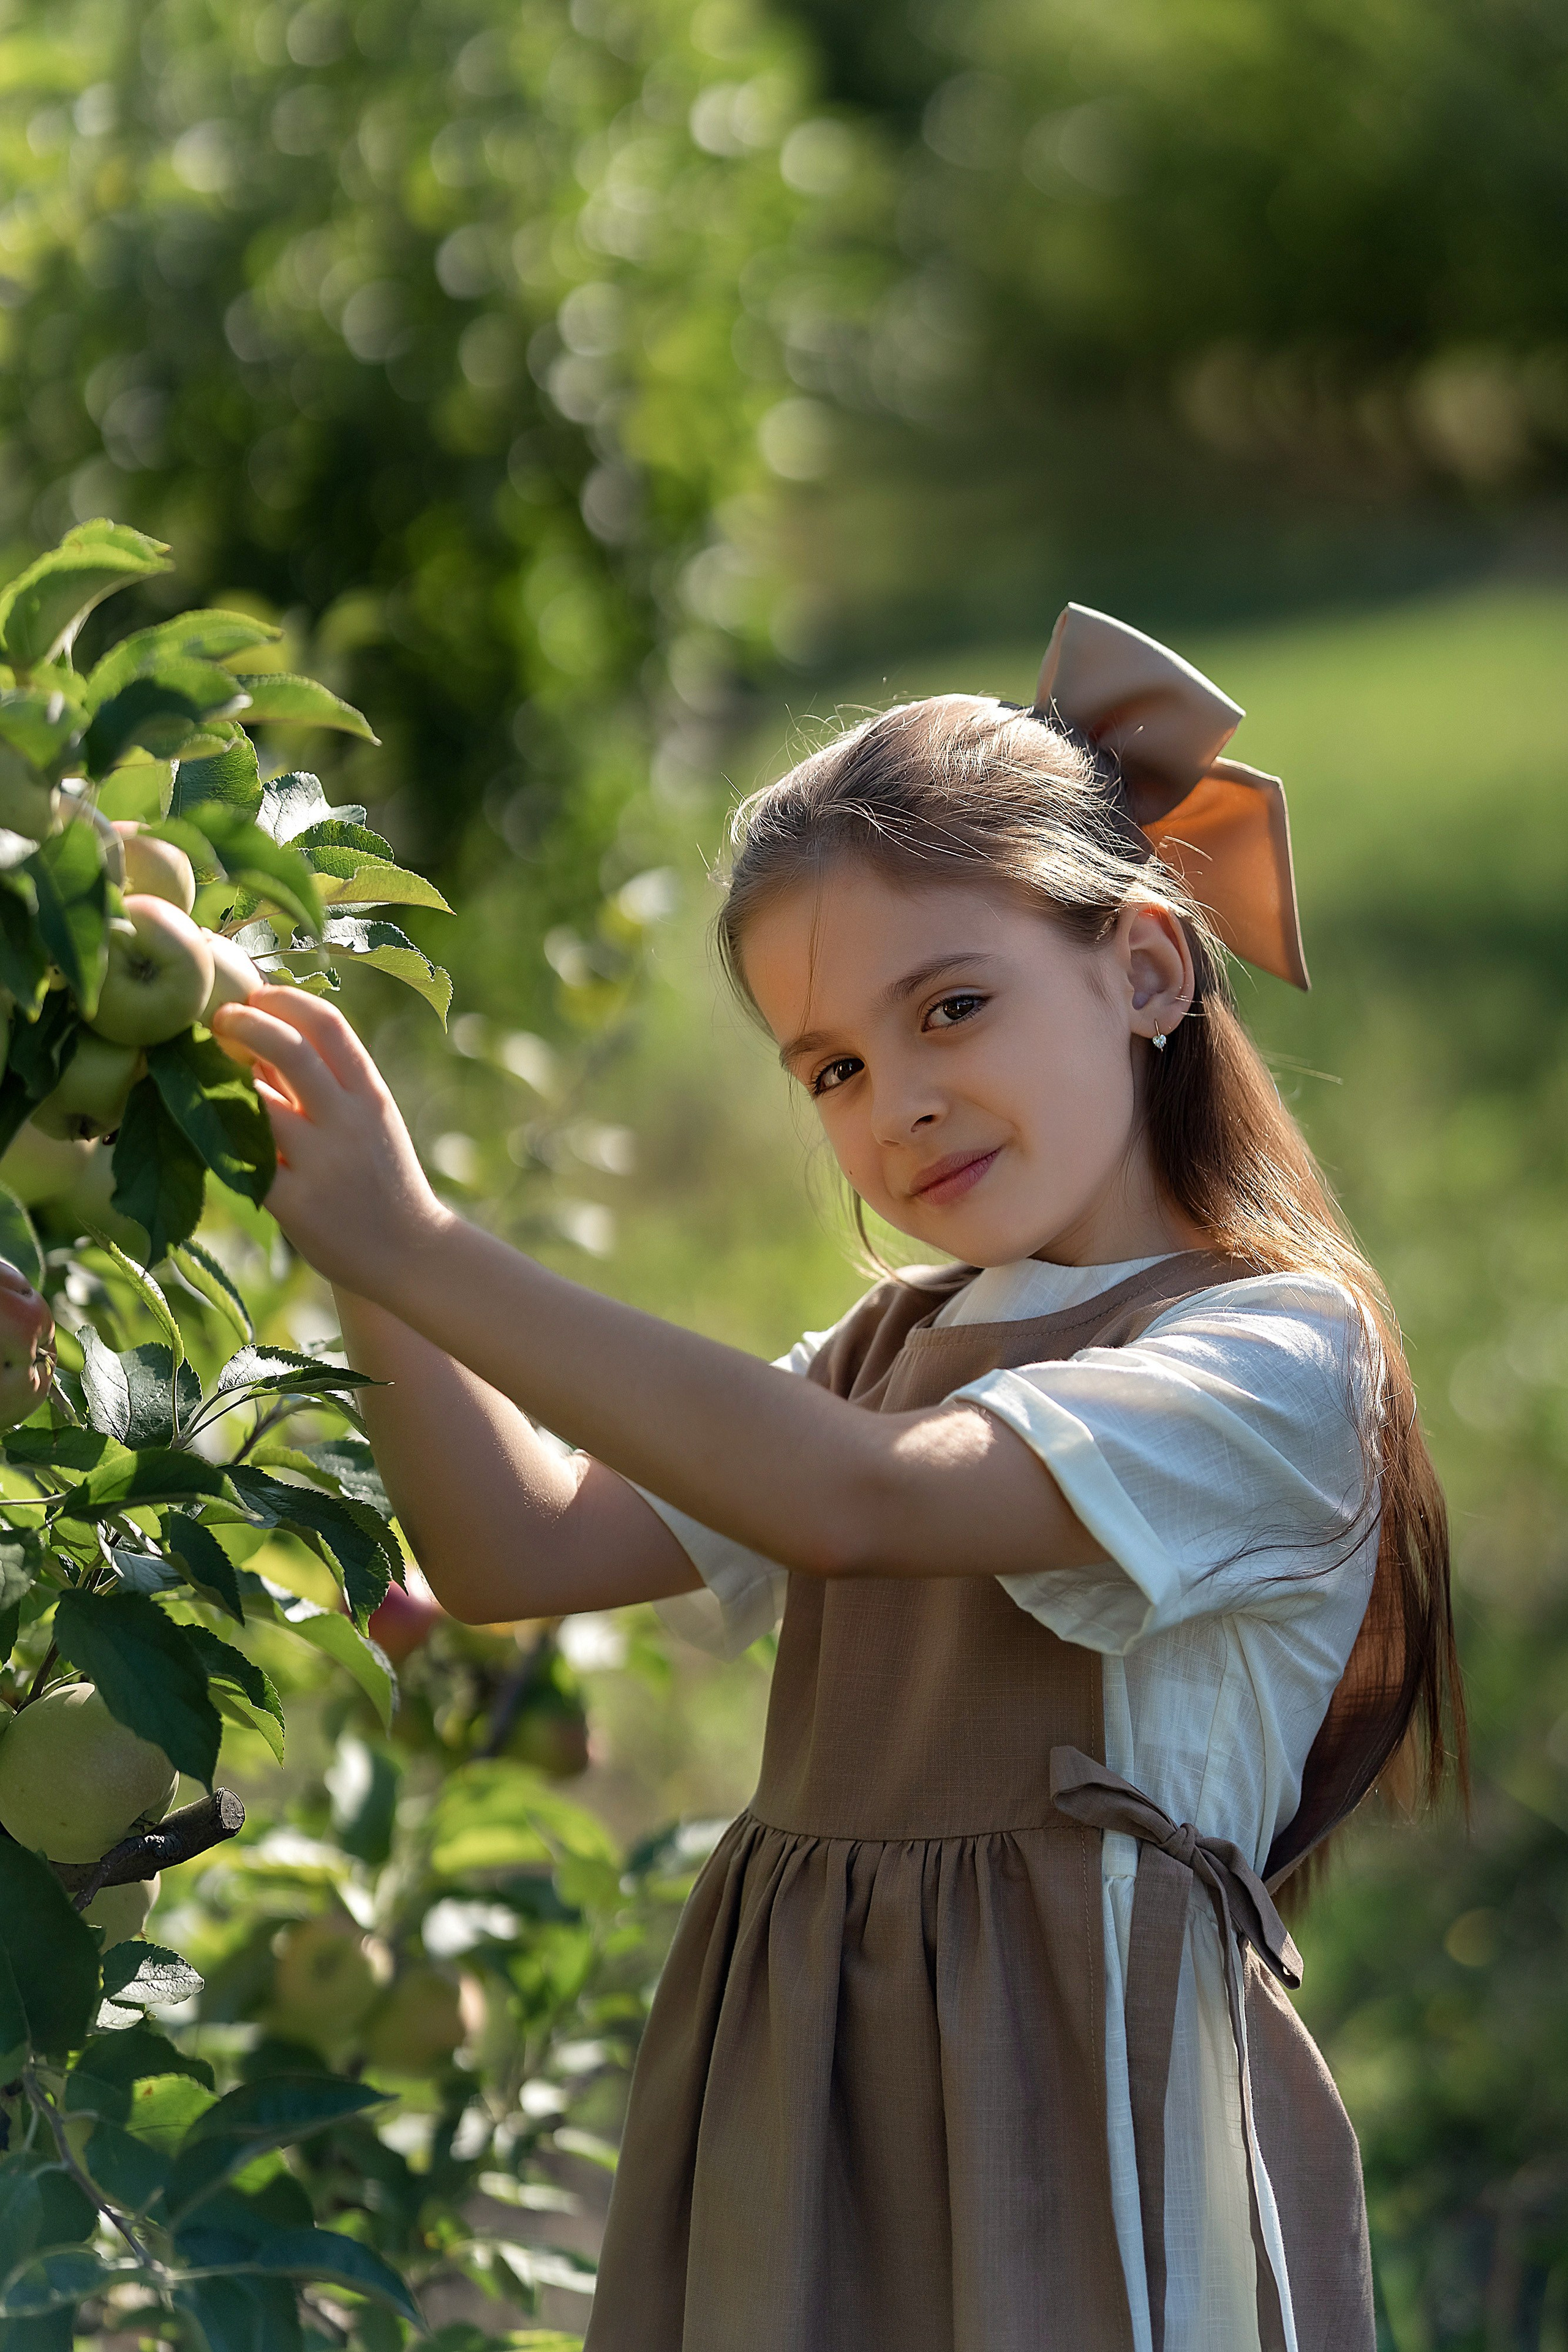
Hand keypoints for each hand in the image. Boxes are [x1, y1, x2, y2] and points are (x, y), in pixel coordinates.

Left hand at [211, 987, 451, 1296]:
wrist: (411, 1253)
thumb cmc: (380, 1179)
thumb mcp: (367, 1120)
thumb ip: (324, 1082)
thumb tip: (260, 1036)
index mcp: (369, 1094)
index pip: (328, 1023)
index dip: (284, 999)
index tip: (254, 994)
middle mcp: (348, 1121)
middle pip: (289, 1048)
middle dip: (244, 1023)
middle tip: (216, 1020)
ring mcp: (323, 1163)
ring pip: (256, 1102)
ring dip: (222, 1081)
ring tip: (204, 1076)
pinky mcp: (296, 1204)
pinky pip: (242, 1160)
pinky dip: (218, 1140)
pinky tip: (203, 1132)